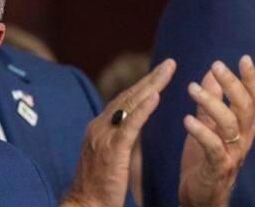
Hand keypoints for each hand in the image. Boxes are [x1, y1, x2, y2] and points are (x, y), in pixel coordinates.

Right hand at [61, 58, 175, 206]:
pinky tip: (156, 96)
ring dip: (151, 85)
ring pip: (129, 104)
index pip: (124, 100)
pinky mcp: (112, 150)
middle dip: (150, 78)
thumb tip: (135, 127)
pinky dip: (143, 108)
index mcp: (99, 127)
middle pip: (128, 95)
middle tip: (169, 63)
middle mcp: (99, 126)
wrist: (84, 206)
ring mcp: (103, 136)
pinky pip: (130, 126)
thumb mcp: (110, 157)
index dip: (143, 85)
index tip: (160, 72)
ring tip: (168, 71)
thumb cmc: (98, 189)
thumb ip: (120, 140)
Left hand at [178, 56, 254, 206]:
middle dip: (232, 84)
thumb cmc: (205, 160)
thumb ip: (211, 100)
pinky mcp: (218, 169)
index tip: (244, 57)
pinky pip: (213, 148)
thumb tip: (212, 72)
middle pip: (245, 107)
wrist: (201, 198)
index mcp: (243, 127)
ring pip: (230, 124)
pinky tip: (186, 119)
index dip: (251, 79)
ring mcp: (232, 154)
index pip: (254, 99)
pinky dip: (201, 132)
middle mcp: (243, 139)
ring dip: (212, 103)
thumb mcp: (209, 125)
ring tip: (191, 87)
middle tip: (216, 64)